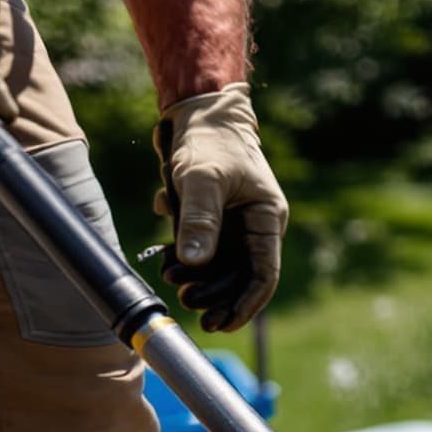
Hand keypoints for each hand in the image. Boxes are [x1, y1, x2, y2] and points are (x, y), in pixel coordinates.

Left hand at [153, 84, 285, 332]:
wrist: (198, 109)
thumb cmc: (209, 138)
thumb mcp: (202, 178)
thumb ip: (200, 220)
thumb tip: (194, 262)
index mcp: (267, 218)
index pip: (263, 275)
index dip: (244, 304)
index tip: (222, 323)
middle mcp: (255, 226)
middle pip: (240, 277)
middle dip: (214, 294)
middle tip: (187, 302)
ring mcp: (234, 224)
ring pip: (218, 268)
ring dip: (195, 278)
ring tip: (170, 278)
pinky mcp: (213, 219)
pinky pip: (202, 250)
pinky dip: (184, 258)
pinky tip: (164, 257)